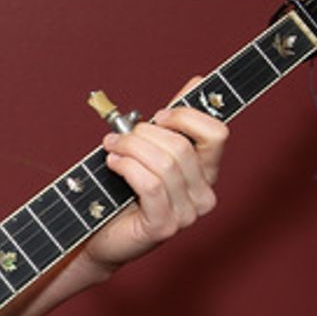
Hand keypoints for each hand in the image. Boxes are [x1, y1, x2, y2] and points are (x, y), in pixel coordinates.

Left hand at [86, 77, 227, 272]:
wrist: (100, 233)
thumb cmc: (123, 191)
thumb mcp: (150, 149)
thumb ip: (175, 120)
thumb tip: (198, 82)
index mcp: (207, 172)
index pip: (217, 133)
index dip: (186, 116)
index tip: (158, 116)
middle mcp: (204, 195)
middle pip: (182, 146)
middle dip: (143, 133)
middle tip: (118, 135)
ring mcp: (187, 214)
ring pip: (164, 164)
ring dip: (130, 148)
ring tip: (111, 148)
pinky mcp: (164, 227)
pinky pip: (151, 185)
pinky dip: (127, 167)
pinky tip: (113, 163)